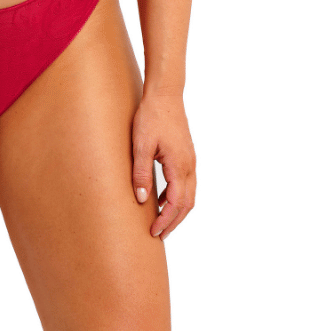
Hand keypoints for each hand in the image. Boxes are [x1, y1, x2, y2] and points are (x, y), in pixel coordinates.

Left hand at [131, 91, 195, 240]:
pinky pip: (185, 183)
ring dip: (176, 211)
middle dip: (174, 222)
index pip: (176, 203)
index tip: (153, 232)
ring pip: (189, 194)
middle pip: (187, 204)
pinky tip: (160, 198)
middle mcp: (189, 166)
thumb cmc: (152, 116)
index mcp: (179, 166)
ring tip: (160, 222)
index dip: (165, 220)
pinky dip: (176, 196)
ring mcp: (190, 160)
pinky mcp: (186, 155)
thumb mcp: (141, 145)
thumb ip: (141, 173)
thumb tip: (142, 200)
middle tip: (159, 235)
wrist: (165, 94)